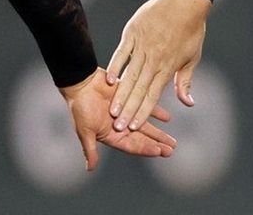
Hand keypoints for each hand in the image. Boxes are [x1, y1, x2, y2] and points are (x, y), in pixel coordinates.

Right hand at [59, 68, 177, 170]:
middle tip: (171, 150)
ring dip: (159, 132)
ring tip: (172, 140)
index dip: (146, 149)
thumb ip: (90, 150)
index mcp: (111, 135)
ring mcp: (127, 112)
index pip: (133, 145)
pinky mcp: (130, 98)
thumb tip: (90, 168)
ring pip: (146, 124)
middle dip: (157, 144)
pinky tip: (167, 117)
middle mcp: (121, 126)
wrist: (81, 83)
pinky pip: (145, 105)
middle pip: (142, 138)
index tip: (160, 152)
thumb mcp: (85, 131)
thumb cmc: (80, 107)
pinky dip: (156, 111)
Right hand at [106, 0, 211, 131]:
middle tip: (118, 127)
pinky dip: (115, 66)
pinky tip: (109, 80)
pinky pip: (122, 52)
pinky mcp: (133, 33)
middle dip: (128, 110)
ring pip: (129, 75)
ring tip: (112, 111)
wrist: (184, 0)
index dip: (143, 112)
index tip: (134, 127)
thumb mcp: (193, 57)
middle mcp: (154, 59)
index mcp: (168, 66)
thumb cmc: (190, 29)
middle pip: (139, 89)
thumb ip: (185, 81)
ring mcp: (142, 46)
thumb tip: (188, 104)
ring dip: (120, 94)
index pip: (153, 95)